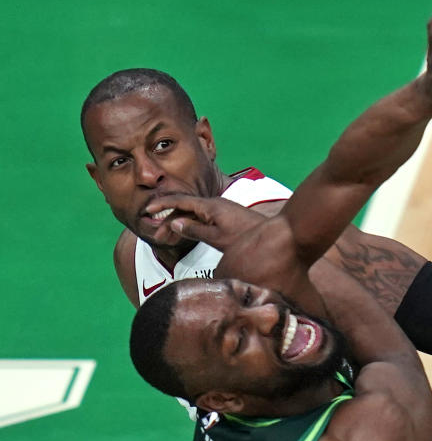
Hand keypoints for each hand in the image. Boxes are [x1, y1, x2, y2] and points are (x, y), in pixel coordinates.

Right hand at [144, 194, 264, 251]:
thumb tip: (174, 223)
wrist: (276, 235)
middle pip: (184, 208)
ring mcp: (220, 211)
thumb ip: (196, 230)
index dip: (162, 204)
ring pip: (192, 215)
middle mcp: (214, 204)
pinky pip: (202, 219)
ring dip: (177, 225)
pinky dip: (190, 226)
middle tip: (155, 235)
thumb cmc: (247, 237)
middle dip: (167, 220)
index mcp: (210, 206)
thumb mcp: (218, 237)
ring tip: (164, 239)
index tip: (147, 210)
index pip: (180, 201)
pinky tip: (183, 234)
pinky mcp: (225, 218)